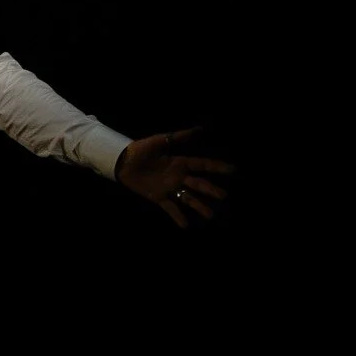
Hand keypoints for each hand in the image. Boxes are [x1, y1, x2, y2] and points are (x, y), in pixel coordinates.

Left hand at [116, 127, 235, 227]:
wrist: (122, 161)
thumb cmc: (141, 149)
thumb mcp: (160, 141)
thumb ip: (179, 137)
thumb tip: (200, 129)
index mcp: (180, 162)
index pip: (203, 165)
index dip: (217, 167)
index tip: (233, 170)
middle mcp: (178, 176)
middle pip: (198, 184)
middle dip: (211, 190)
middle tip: (223, 196)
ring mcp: (169, 188)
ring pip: (188, 198)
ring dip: (199, 206)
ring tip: (210, 215)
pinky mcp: (158, 197)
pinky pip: (170, 208)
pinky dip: (178, 217)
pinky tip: (186, 226)